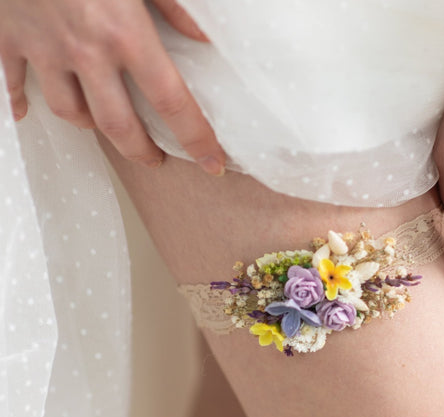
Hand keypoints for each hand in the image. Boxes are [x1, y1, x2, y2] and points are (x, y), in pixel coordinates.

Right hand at [0, 0, 225, 174]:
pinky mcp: (6, 35)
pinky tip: (26, 112)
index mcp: (125, 32)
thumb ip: (174, 6)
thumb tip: (203, 39)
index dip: (196, 138)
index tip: (212, 163)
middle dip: (140, 151)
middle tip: (155, 160)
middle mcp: (85, 50)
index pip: (172, 102)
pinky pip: (13, 81)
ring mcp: (43, 46)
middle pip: (117, 125)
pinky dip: (20, 100)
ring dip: (90, 124)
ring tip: (105, 124)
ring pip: (68, 111)